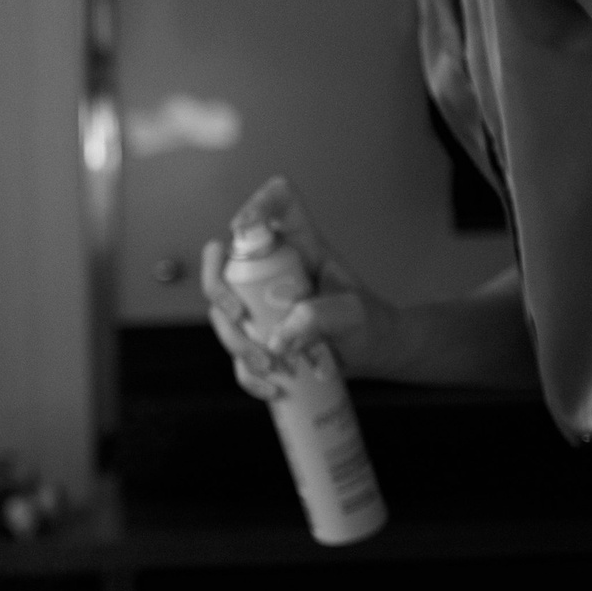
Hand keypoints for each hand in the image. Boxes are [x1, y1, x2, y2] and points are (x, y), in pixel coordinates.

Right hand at [200, 177, 405, 398]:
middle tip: (239, 314)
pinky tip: (269, 388)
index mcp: (300, 244)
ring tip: (269, 367)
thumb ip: (320, 317)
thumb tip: (278, 339)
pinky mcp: (257, 335)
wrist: (373, 353)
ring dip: (235, 342)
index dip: (256, 205)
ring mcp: (259, 302)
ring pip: (222, 313)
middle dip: (218, 289)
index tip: (242, 227)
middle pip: (224, 261)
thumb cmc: (369, 322)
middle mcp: (272, 268)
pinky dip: (246, 373)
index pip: (277, 203)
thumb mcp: (353, 313)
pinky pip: (236, 353)